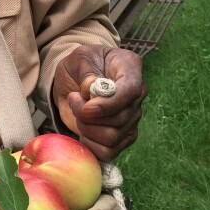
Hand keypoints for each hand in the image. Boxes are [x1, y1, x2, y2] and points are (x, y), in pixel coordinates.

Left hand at [52, 45, 145, 161]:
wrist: (74, 79)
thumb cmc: (80, 64)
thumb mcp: (79, 58)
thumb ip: (86, 71)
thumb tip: (91, 88)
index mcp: (130, 68)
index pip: (130, 91)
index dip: (109, 104)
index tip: (86, 107)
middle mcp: (136, 95)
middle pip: (119, 118)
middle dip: (88, 114)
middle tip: (72, 98)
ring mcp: (131, 118)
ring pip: (113, 137)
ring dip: (87, 129)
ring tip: (77, 113)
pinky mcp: (122, 136)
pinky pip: (110, 152)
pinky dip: (92, 146)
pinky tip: (82, 133)